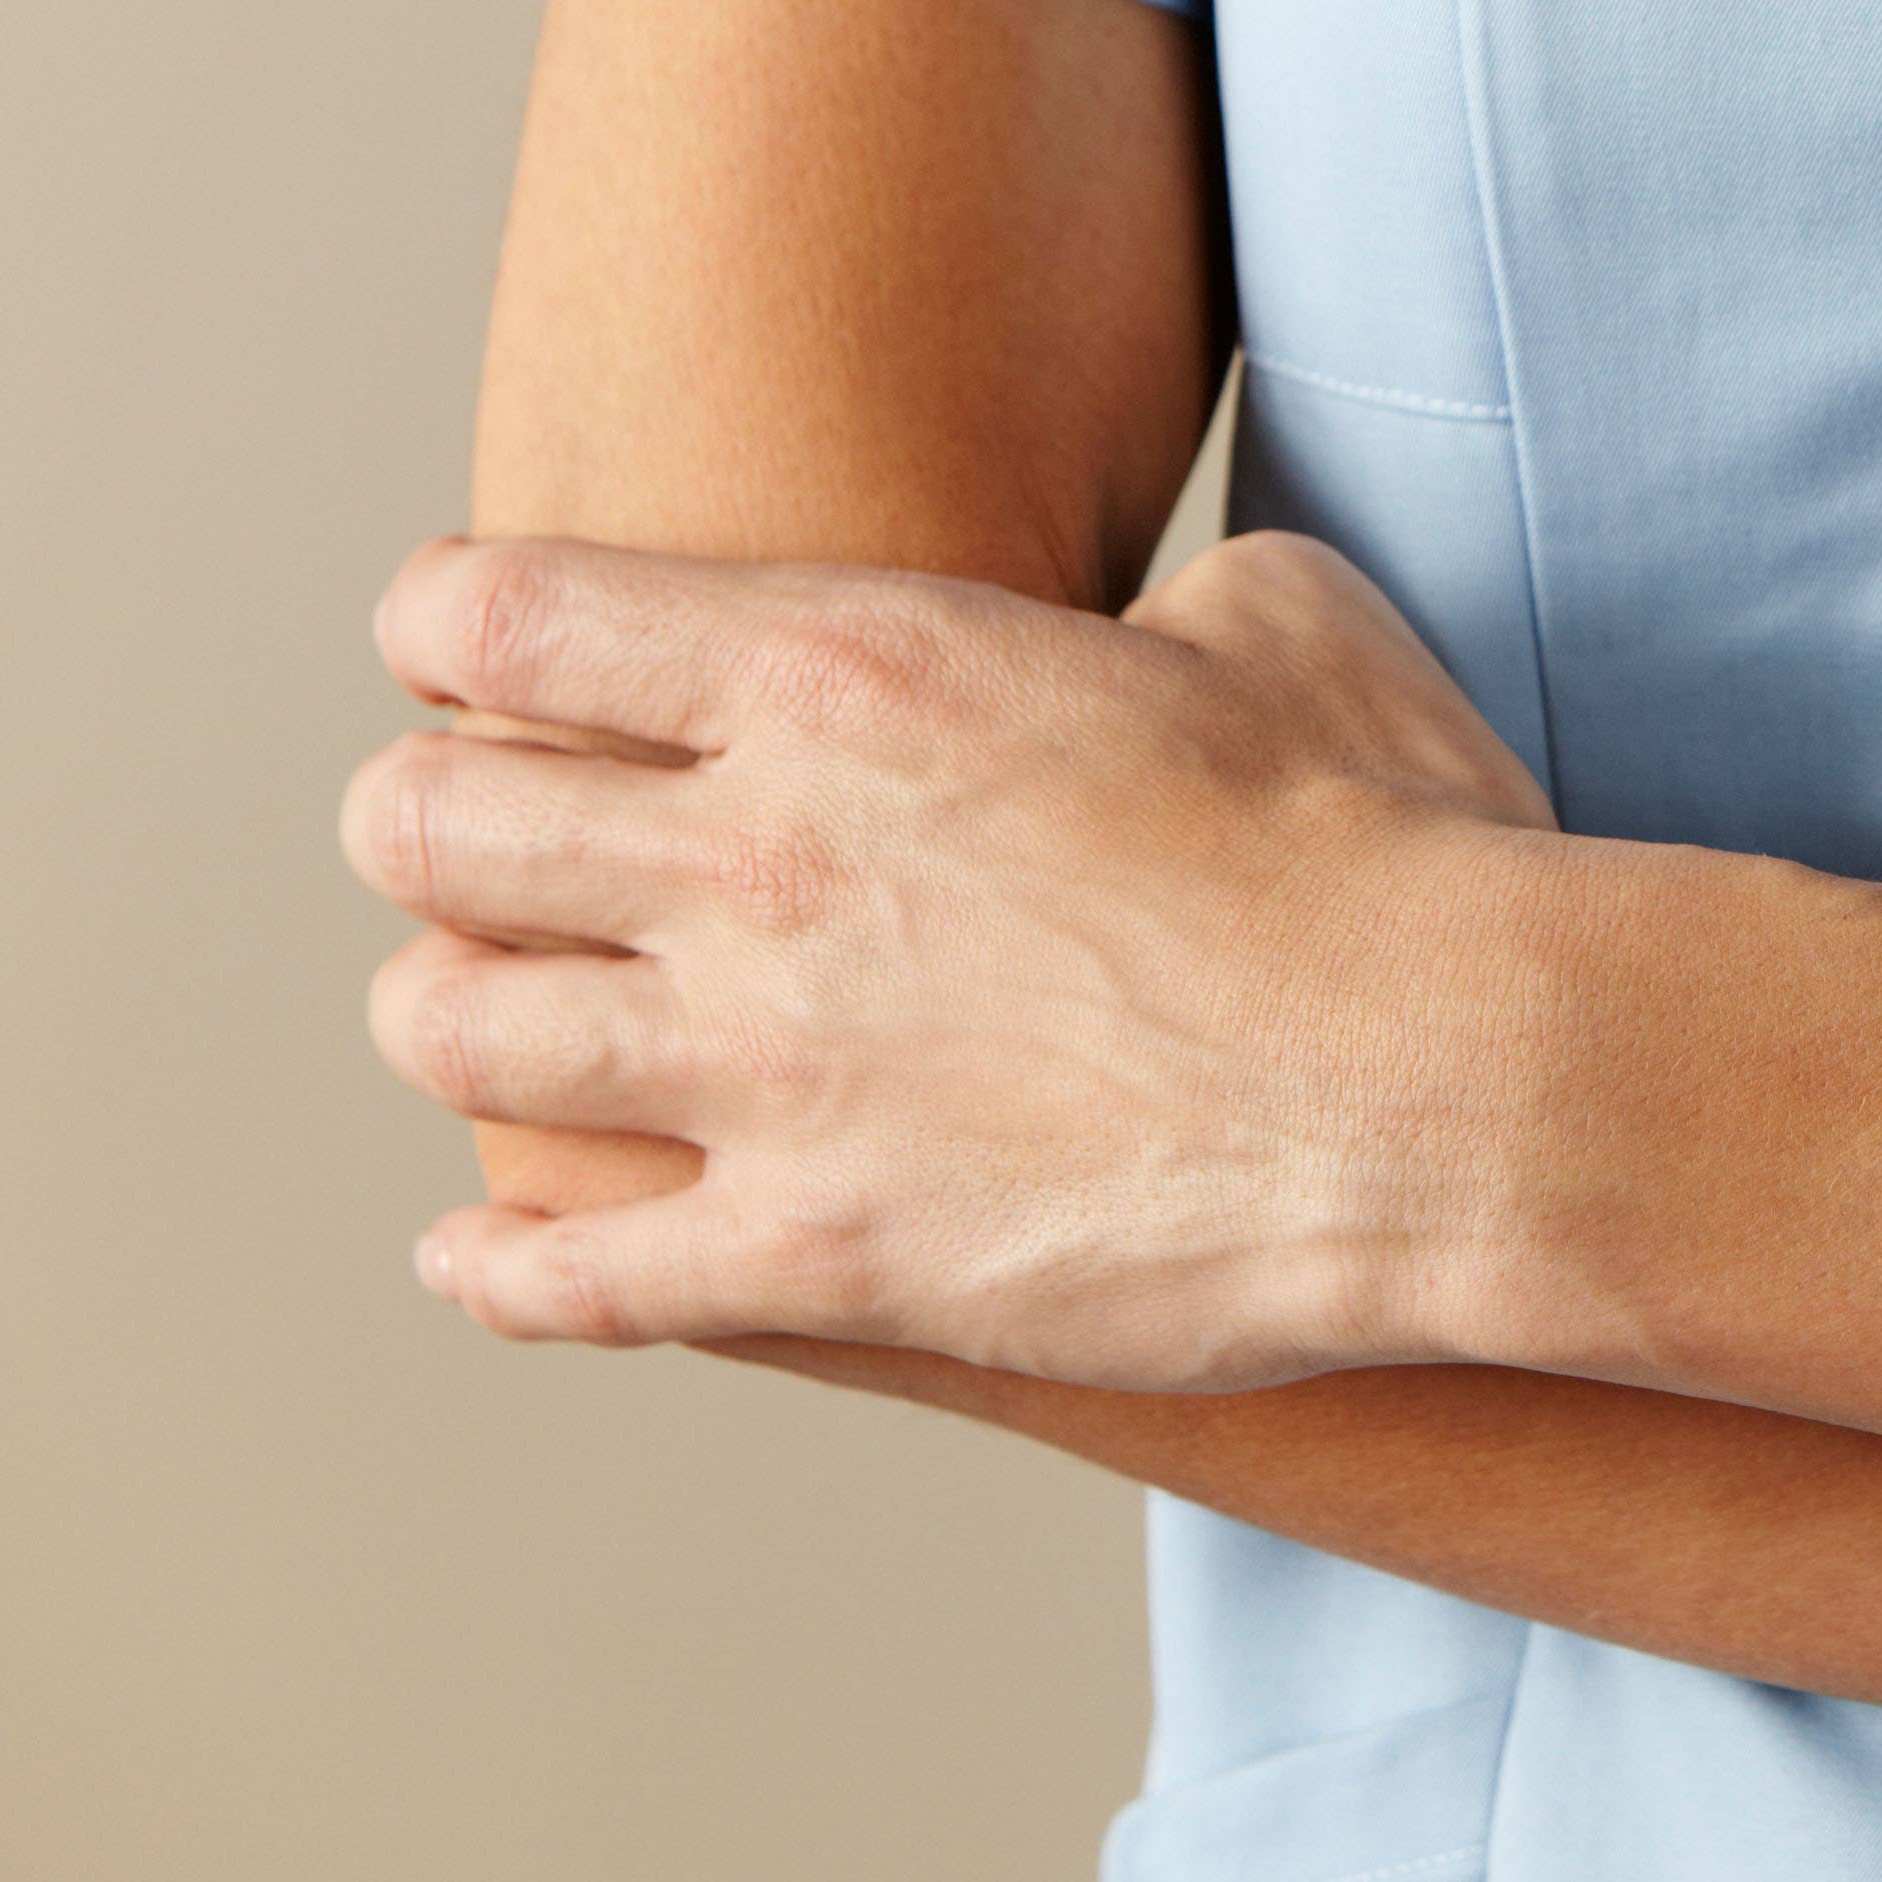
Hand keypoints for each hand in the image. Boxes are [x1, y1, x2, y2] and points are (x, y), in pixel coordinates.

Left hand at [347, 529, 1552, 1387]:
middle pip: (427, 826)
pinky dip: (495, 1270)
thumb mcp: (1273, 614)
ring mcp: (770, 1075)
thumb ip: (1141, 599)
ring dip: (449, 1018)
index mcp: (846, 672)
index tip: (473, 650)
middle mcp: (758, 862)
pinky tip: (484, 1255)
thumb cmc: (1393, 835)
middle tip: (464, 841)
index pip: (501, 617)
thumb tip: (1128, 636)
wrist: (1458, 1078)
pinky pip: (559, 1282)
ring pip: (453, 1037)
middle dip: (423, 822)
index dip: (451, 626)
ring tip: (487, 1022)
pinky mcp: (816, 1262)